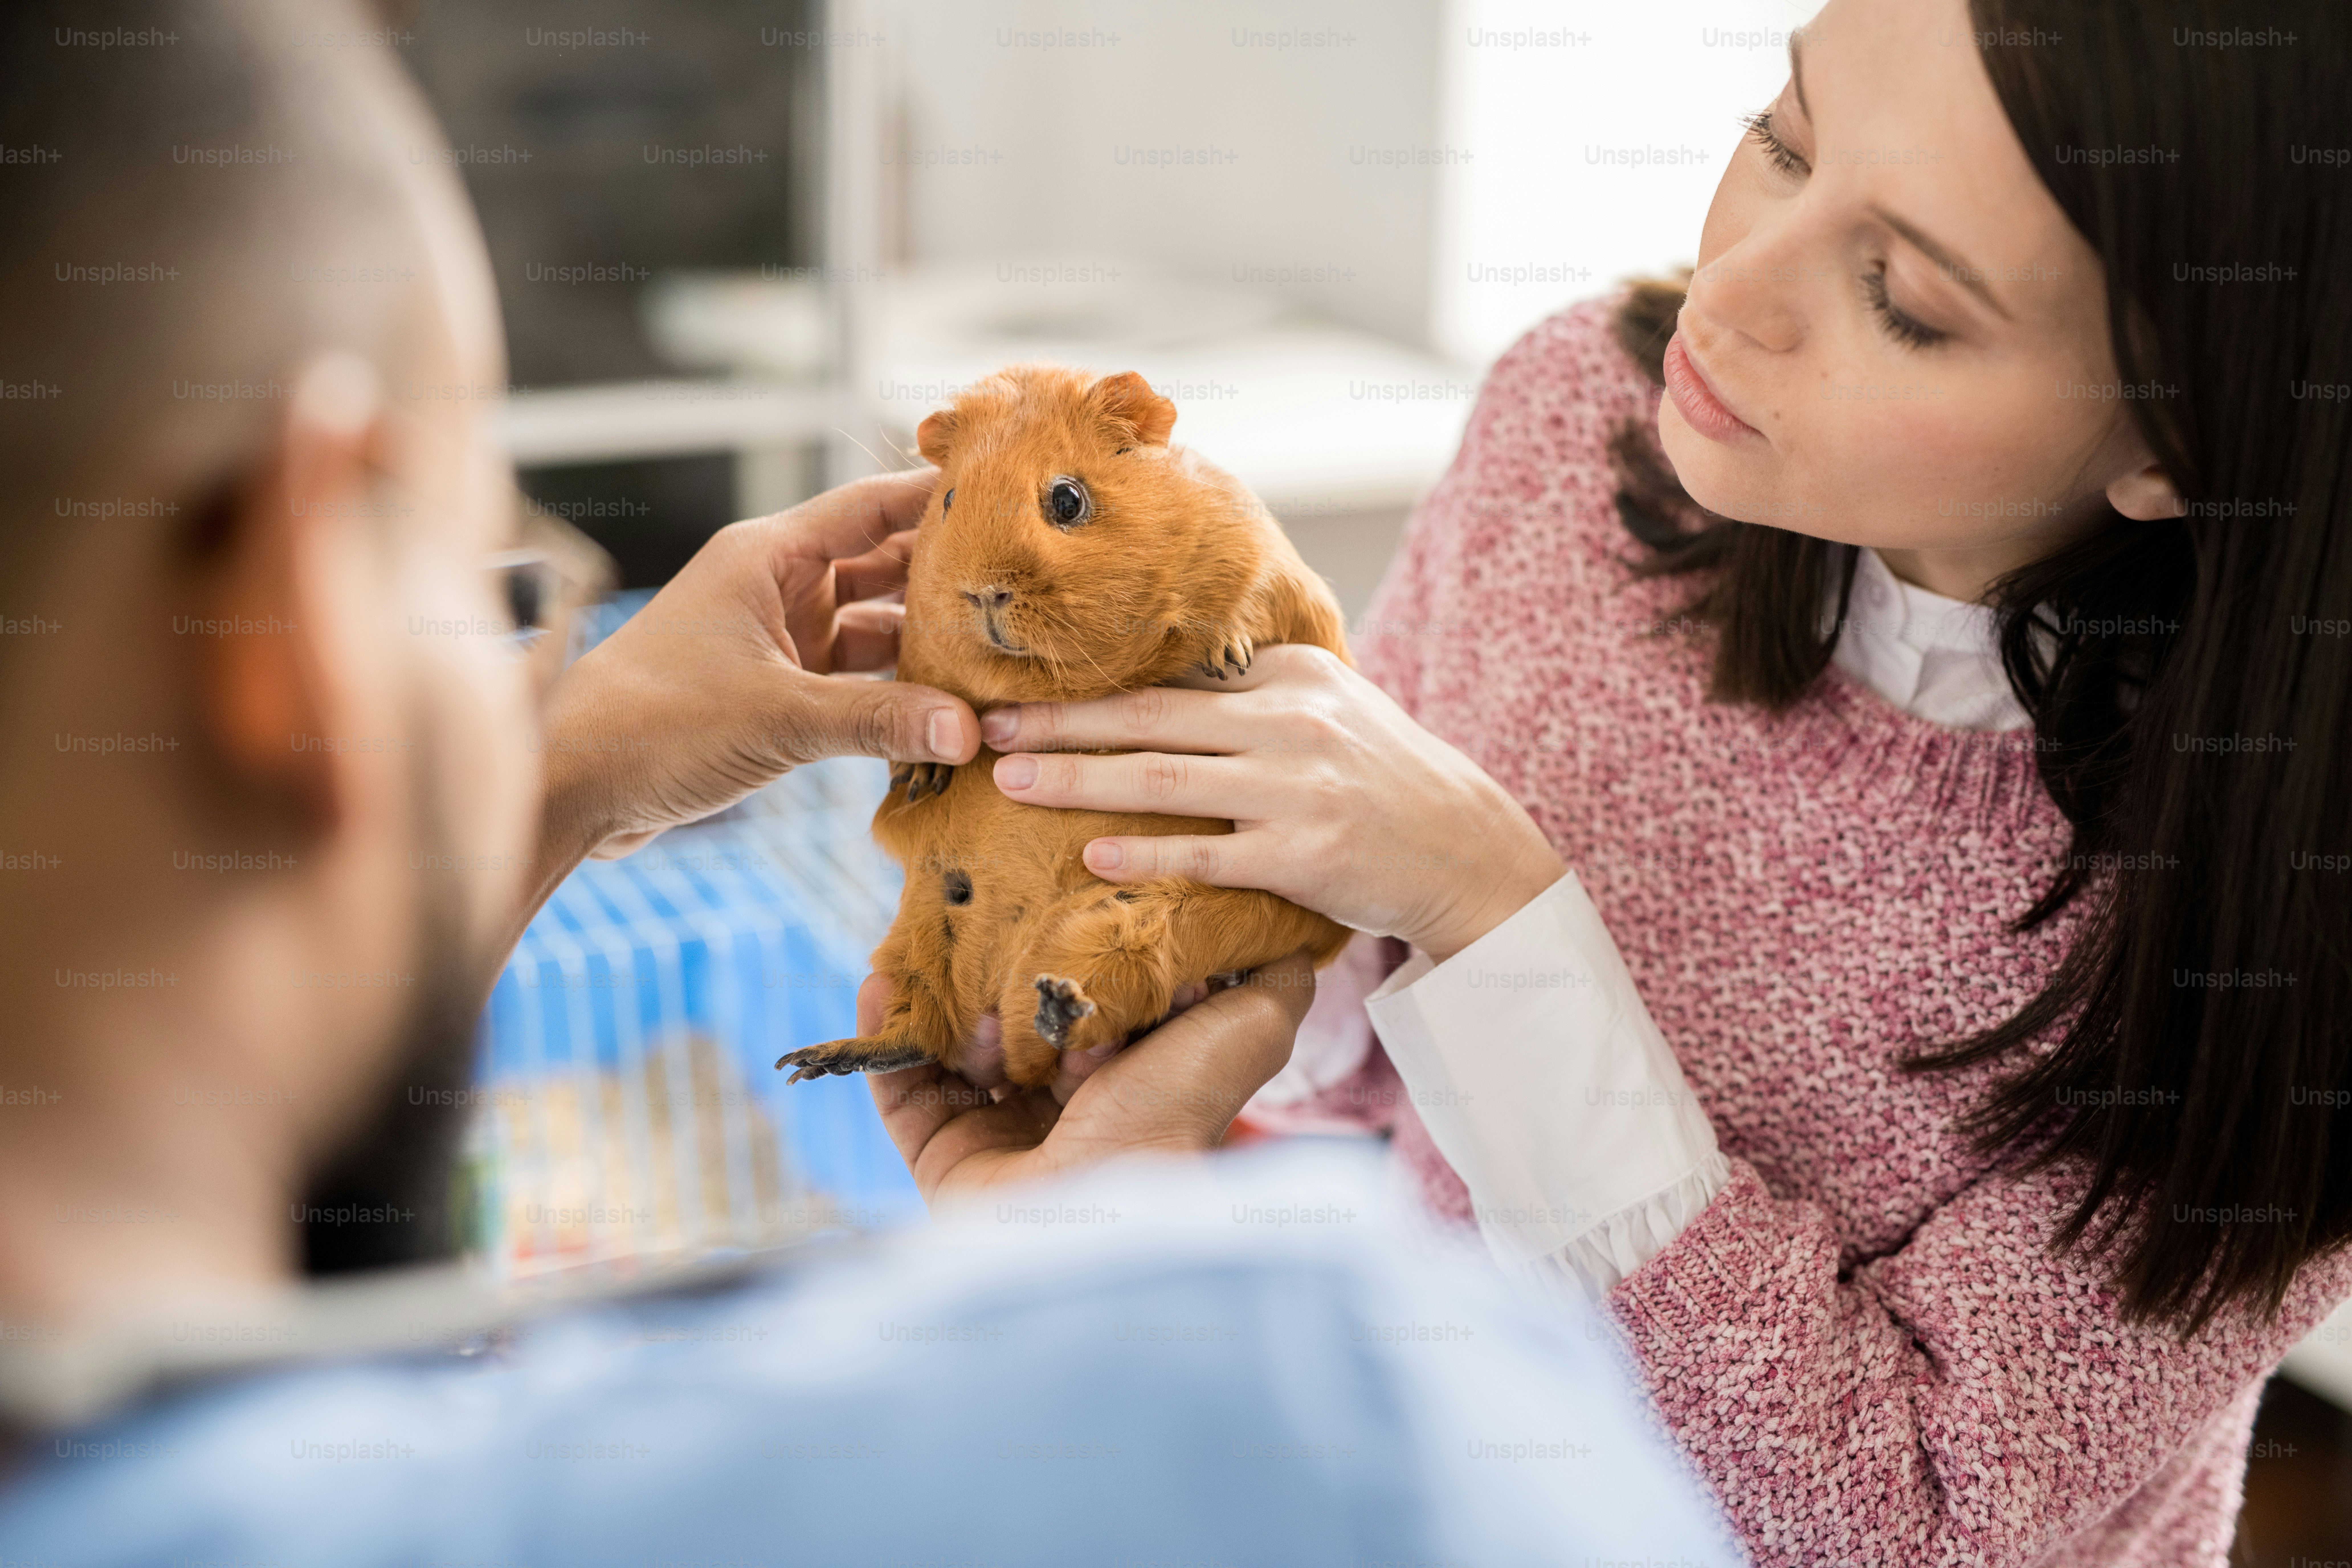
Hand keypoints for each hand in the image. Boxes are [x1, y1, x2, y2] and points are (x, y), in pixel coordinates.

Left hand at [529, 471, 979, 889]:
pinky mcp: (776, 692)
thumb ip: (875, 720)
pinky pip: (855, 681)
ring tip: (1001, 660)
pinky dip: (896, 694)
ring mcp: (777, 640)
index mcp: (768, 556)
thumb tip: (967, 731)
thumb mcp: (775, 717)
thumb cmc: (652, 726)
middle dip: (949, 582)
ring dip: (927, 647)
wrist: (572, 786)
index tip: (1007, 497)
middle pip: (883, 566)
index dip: (938, 497)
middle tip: (1027, 591)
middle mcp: (776, 587)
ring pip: (874, 628)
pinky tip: (948, 712)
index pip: (872, 505)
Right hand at [867, 952, 1316, 1206]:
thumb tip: (1293, 933)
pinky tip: (880, 979)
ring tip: (949, 966)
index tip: (1062, 905)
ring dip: (947, 1000)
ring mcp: (996, 1138)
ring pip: (955, 1049)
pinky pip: (898, 1083)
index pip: (1094, 1007)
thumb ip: (1272, 981)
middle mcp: (1064, 1114)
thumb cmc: (1176, 1112)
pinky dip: (883, 1032)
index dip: (1078, 958)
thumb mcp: (1249, 1028)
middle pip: (1018, 1024)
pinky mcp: (937, 1158)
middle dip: (1000, 973)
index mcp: (1131, 1087)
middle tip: (987, 925)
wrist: (1100, 1208)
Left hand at [978, 645, 1562, 961]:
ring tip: (1010, 781)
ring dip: (1077, 779)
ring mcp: (1296, 787)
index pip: (1172, 675)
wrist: (1470, 851)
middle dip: (1059, 721)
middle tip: (987, 724)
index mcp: (1291, 674)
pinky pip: (1207, 853)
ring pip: (1162, 778)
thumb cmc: (1387, 783)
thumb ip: (1254, 697)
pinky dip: (1146, 854)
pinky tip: (1092, 856)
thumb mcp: (1329, 711)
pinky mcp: (1303, 853)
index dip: (1090, 683)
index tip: (1024, 686)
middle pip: (1149, 715)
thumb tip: (1164, 692)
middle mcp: (1289, 719)